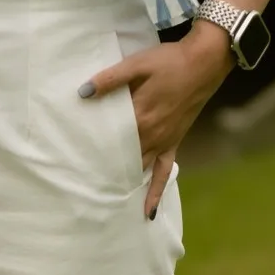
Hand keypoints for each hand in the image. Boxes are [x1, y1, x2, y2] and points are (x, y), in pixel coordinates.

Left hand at [79, 22, 234, 216]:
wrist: (205, 62)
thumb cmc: (169, 61)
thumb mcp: (137, 64)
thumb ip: (110, 79)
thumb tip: (83, 92)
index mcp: (138, 117)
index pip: (107, 139)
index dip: (89, 149)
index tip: (70, 163)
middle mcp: (149, 136)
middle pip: (120, 158)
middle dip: (101, 171)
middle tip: (79, 187)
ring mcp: (162, 142)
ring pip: (138, 169)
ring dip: (121, 183)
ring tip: (102, 200)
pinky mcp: (173, 144)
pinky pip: (164, 173)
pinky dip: (156, 192)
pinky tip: (148, 212)